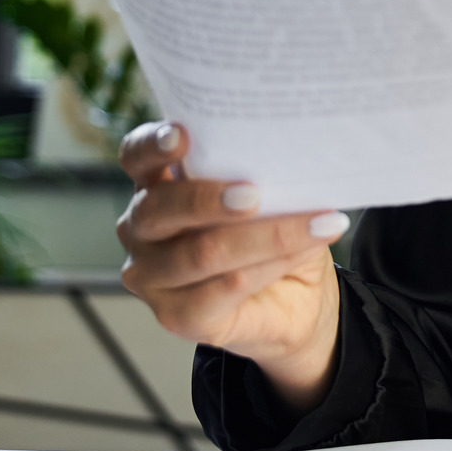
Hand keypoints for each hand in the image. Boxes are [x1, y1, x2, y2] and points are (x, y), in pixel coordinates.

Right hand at [117, 121, 345, 412]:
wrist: (297, 299)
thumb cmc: (276, 231)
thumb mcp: (271, 194)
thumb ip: (261, 175)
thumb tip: (289, 159)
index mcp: (157, 185)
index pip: (137, 156)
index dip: (153, 144)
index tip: (181, 135)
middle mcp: (142, 228)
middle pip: (159, 208)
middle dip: (208, 199)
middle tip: (254, 194)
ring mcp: (151, 276)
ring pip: (201, 252)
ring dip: (266, 236)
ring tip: (314, 224)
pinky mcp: (176, 316)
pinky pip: (223, 288)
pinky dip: (270, 266)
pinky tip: (303, 252)